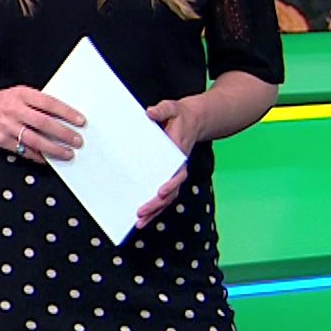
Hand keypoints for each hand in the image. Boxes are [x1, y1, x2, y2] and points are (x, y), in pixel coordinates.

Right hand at [0, 85, 84, 163]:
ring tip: (67, 154)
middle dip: (63, 133)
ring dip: (54, 149)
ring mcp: (7, 126)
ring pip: (35, 140)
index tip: (80, 121)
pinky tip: (48, 159)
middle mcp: (14, 110)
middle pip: (44, 123)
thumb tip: (62, 115)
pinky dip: (38, 156)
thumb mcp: (18, 94)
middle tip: (77, 140)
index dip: (67, 112)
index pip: (49, 103)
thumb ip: (37, 103)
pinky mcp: (2, 140)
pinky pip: (24, 151)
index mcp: (22, 94)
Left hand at [136, 96, 199, 226]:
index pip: (177, 173)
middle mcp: (177, 169)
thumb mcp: (172, 108)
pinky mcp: (167, 177)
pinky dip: (153, 208)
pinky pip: (161, 196)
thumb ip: (162, 110)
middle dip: (156, 204)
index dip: (170, 184)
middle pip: (170, 192)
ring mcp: (173, 175)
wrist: (192, 121)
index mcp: (179, 154)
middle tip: (140, 213)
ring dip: (153, 211)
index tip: (160, 191)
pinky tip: (141, 217)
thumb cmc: (179, 115)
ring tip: (138, 222)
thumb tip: (150, 112)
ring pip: (166, 198)